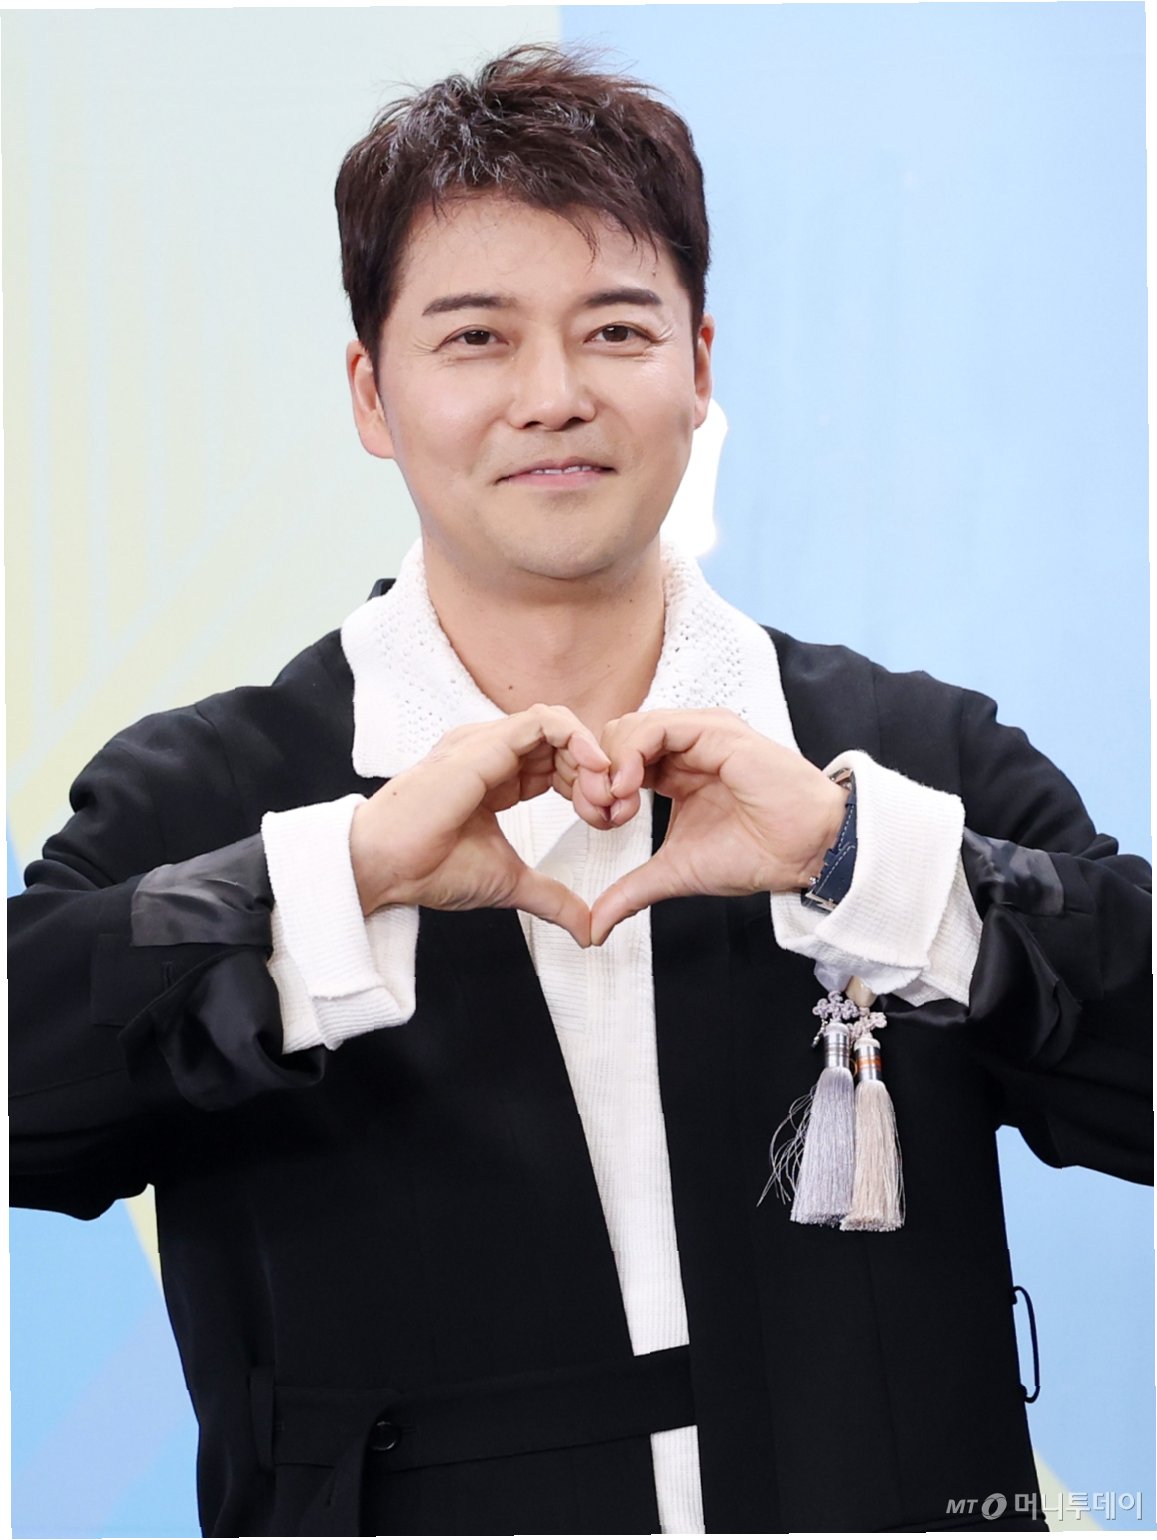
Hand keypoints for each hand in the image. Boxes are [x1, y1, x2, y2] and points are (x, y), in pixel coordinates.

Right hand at [349, 705, 609, 946]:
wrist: (387, 868)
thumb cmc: (430, 869)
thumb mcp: (510, 884)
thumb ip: (552, 899)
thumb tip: (588, 930)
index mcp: (496, 778)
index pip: (556, 763)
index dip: (586, 786)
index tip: (603, 820)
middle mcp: (491, 754)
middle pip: (562, 743)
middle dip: (596, 772)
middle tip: (612, 808)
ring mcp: (486, 744)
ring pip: (557, 725)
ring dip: (590, 755)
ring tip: (603, 792)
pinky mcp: (484, 744)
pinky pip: (542, 721)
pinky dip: (576, 739)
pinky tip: (593, 768)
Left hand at [584, 709, 846, 945]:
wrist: (802, 852)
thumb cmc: (754, 854)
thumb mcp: (675, 872)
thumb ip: (632, 890)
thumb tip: (595, 926)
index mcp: (676, 769)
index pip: (618, 759)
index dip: (598, 786)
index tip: (602, 823)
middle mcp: (686, 745)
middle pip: (616, 736)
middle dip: (597, 775)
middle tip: (604, 814)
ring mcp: (700, 733)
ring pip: (630, 727)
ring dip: (610, 765)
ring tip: (618, 805)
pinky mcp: (715, 730)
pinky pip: (655, 728)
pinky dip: (629, 754)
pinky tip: (629, 788)